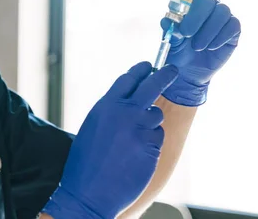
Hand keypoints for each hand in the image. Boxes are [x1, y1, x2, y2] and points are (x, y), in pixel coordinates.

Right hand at [41, 62, 178, 218]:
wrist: (89, 192)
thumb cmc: (86, 161)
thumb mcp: (93, 125)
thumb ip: (112, 109)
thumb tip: (128, 99)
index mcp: (107, 105)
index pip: (129, 78)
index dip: (141, 69)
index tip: (149, 65)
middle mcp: (125, 112)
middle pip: (152, 84)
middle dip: (165, 74)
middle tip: (172, 70)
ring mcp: (140, 129)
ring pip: (155, 114)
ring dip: (150, 120)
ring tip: (132, 137)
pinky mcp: (151, 147)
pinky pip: (157, 136)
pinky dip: (150, 141)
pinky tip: (135, 153)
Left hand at [161, 0, 240, 105]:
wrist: (188, 72)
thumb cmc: (177, 51)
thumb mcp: (170, 41)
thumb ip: (170, 30)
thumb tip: (167, 20)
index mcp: (189, 1)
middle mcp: (207, 3)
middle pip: (208, 0)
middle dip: (196, 17)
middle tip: (185, 34)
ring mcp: (222, 15)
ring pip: (221, 12)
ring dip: (207, 31)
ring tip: (196, 46)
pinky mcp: (233, 28)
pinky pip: (232, 26)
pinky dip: (219, 37)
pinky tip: (209, 48)